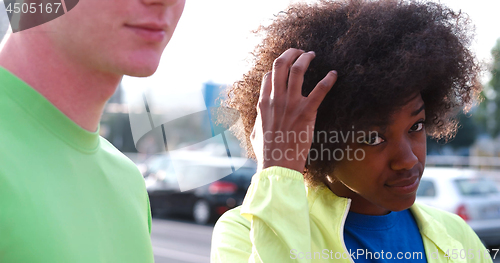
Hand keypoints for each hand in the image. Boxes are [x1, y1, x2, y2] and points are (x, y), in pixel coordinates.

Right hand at [251, 48, 337, 172]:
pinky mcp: (306, 113)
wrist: (277, 165)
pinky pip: (319, 90)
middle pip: (280, 64)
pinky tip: (333, 74)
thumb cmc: (267, 153)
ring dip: (306, 58)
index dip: (277, 68)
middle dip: (290, 53)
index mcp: (263, 104)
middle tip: (300, 52)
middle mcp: (275, 99)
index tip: (286, 67)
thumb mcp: (255, 133)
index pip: (268, 76)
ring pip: (297, 70)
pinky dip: (328, 80)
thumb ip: (258, 120)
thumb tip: (259, 117)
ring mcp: (290, 104)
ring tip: (312, 55)